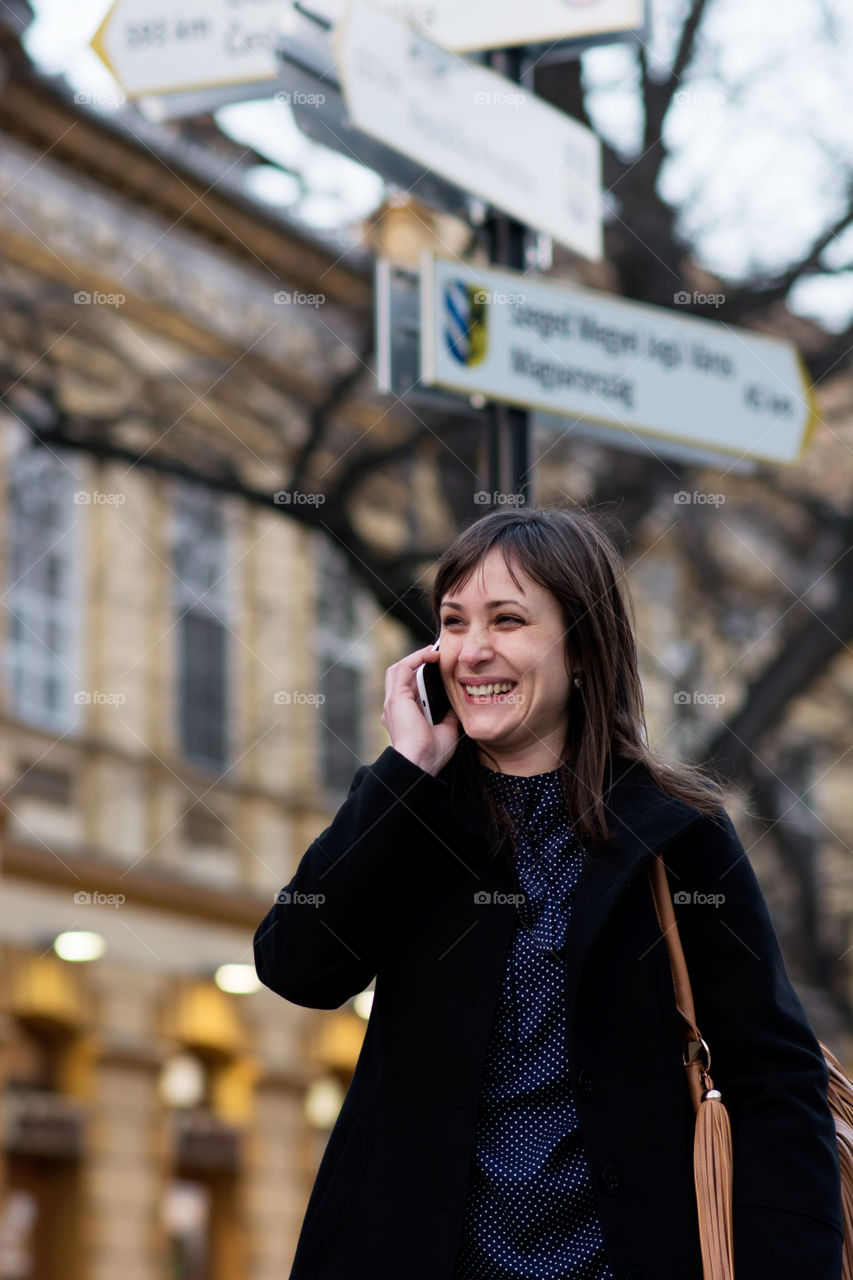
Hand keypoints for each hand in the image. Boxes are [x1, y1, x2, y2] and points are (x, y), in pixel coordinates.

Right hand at [381, 644, 459, 776]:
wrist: (420, 762)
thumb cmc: (432, 753)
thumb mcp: (445, 729)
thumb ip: (447, 714)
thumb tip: (455, 702)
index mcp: (404, 717)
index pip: (410, 689)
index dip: (423, 676)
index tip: (440, 668)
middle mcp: (395, 708)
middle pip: (402, 676)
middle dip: (418, 663)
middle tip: (438, 656)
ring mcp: (392, 702)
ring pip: (398, 670)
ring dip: (416, 657)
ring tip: (435, 651)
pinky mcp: (396, 697)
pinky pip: (402, 669)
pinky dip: (416, 658)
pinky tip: (431, 654)